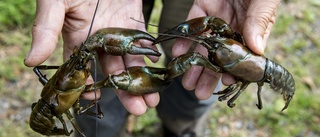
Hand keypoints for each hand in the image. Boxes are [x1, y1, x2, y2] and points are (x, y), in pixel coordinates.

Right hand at [24, 0, 158, 115]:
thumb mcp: (56, 2)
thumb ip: (45, 28)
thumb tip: (31, 61)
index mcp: (78, 39)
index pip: (81, 70)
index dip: (86, 86)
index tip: (94, 99)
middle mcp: (100, 41)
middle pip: (111, 71)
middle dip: (123, 90)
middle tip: (137, 108)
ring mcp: (118, 33)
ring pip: (130, 62)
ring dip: (141, 80)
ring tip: (152, 99)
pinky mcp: (135, 23)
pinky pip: (143, 44)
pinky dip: (151, 59)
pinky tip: (157, 72)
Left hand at [172, 0, 279, 98]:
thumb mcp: (263, 0)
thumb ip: (260, 20)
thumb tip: (257, 48)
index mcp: (251, 28)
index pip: (241, 54)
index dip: (233, 69)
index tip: (225, 83)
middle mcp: (232, 26)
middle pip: (219, 55)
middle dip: (209, 74)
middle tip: (198, 93)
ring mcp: (215, 18)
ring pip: (203, 45)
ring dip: (193, 63)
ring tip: (184, 81)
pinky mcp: (201, 7)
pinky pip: (190, 26)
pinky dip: (182, 38)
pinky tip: (176, 52)